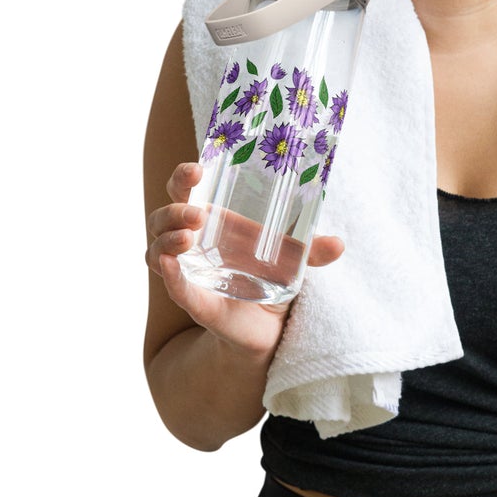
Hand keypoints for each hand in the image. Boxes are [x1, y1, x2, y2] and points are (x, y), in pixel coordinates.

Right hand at [144, 160, 346, 362]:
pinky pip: (173, 286)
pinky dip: (170, 275)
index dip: (183, 177)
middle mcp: (192, 244)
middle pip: (163, 217)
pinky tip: (172, 263)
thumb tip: (339, 245)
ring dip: (168, 239)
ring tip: (188, 237)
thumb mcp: (294, 261)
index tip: (196, 168)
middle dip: (176, 209)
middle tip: (199, 213)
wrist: (269, 328)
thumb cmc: (271, 280)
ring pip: (157, 249)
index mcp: (213, 223)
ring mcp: (188, 272)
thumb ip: (313, 252)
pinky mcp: (193, 302)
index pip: (184, 191)